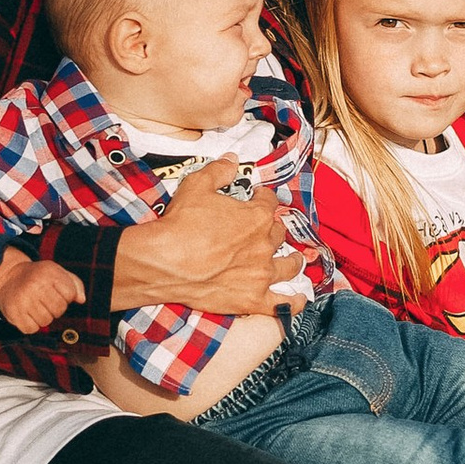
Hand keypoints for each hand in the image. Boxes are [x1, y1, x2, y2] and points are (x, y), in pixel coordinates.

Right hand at [0, 254, 85, 334]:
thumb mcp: (57, 272)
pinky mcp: (13, 312)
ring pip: (46, 321)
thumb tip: (81, 300)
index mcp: (49, 272)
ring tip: (36, 307)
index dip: (66, 297)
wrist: (8, 277)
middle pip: (59, 309)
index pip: (70, 294)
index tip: (57, 292)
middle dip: (56, 309)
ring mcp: (23, 299)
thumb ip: (75, 284)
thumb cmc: (39, 277)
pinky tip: (27, 314)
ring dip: (43, 318)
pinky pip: (31, 329)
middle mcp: (35, 285)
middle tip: (46, 302)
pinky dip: (31, 325)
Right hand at [116, 175, 293, 316]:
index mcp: (257, 216)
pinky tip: (298, 299)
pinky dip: (293, 302)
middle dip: (275, 229)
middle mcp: (265, 244)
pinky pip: (281, 303)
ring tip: (295, 260)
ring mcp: (261, 274)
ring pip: (288, 266)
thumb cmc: (181, 224)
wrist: (166, 261)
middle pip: (279, 234)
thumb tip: (232, 160)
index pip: (269, 202)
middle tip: (269, 230)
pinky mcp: (252, 299)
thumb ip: (218, 170)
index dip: (264, 198)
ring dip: (293, 262)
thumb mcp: (196, 185)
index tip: (259, 197)